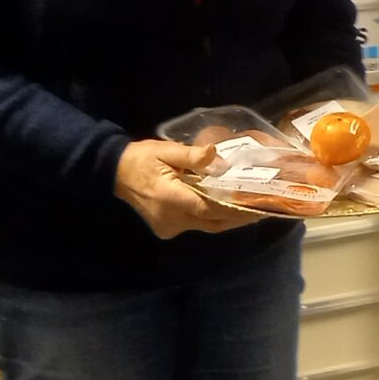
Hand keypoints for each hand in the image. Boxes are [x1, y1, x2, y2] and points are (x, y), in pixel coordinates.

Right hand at [115, 139, 258, 238]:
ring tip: (251, 209)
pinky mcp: (167, 229)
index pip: (209, 208)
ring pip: (206, 226)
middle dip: (238, 217)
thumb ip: (190, 155)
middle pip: (212, 222)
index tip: (258, 207)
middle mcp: (171, 218)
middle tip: (264, 208)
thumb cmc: (141, 158)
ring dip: (227, 219)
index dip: (234, 209)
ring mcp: (169, 227)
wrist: (114, 173)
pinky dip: (212, 218)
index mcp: (170, 198)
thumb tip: (213, 153)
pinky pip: (196, 225)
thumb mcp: (165, 150)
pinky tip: (226, 208)